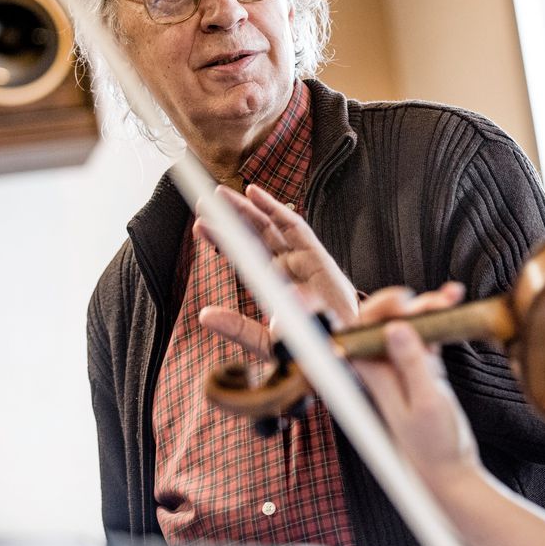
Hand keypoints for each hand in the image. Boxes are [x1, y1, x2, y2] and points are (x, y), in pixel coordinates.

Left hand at [196, 183, 358, 357]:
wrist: (344, 351)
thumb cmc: (310, 346)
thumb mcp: (263, 340)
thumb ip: (235, 327)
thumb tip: (204, 315)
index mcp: (272, 284)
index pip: (242, 255)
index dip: (222, 239)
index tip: (200, 226)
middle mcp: (285, 267)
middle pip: (254, 235)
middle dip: (230, 217)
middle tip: (204, 202)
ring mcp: (301, 259)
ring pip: (269, 226)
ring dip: (246, 208)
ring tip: (221, 194)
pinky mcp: (317, 256)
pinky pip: (294, 227)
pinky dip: (275, 209)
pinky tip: (254, 194)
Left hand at [353, 283, 482, 495]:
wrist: (450, 472)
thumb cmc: (435, 445)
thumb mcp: (426, 402)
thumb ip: (412, 364)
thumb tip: (396, 327)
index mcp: (375, 377)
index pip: (360, 331)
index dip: (378, 309)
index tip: (405, 302)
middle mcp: (385, 369)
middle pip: (384, 322)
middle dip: (407, 303)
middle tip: (433, 300)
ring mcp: (404, 369)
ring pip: (408, 325)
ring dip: (427, 308)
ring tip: (451, 296)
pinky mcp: (424, 371)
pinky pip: (427, 337)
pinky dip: (439, 321)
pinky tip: (453, 306)